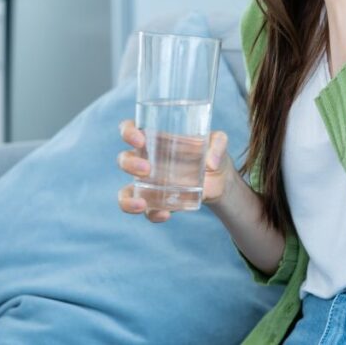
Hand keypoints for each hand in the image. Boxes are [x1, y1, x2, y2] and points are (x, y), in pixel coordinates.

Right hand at [116, 119, 237, 222]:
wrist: (221, 180)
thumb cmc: (213, 152)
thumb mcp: (219, 141)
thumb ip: (219, 142)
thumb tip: (211, 162)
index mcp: (156, 140)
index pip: (131, 130)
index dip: (128, 132)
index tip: (139, 139)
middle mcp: (147, 161)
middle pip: (124, 159)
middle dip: (129, 164)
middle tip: (147, 169)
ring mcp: (150, 184)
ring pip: (126, 192)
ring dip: (127, 199)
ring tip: (142, 204)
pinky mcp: (159, 202)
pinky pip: (147, 210)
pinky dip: (151, 215)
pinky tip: (165, 214)